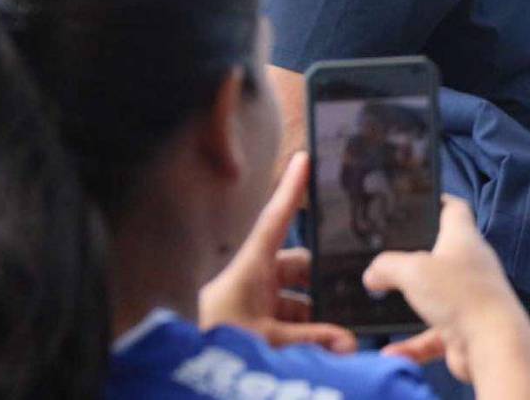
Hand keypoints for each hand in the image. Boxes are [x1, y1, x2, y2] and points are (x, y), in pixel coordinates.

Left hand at [199, 152, 357, 353]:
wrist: (181, 369)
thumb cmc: (214, 344)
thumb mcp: (269, 340)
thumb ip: (312, 340)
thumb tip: (348, 340)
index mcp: (252, 267)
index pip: (276, 219)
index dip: (290, 189)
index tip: (302, 158)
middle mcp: (252, 278)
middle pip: (297, 265)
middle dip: (320, 280)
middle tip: (347, 293)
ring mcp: (250, 301)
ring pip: (293, 296)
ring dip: (313, 314)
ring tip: (336, 336)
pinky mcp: (249, 323)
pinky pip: (283, 317)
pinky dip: (302, 329)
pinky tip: (320, 346)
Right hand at [363, 197, 529, 385]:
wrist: (493, 345)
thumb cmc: (461, 295)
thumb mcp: (414, 270)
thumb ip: (388, 266)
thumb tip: (372, 273)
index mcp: (463, 238)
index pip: (454, 209)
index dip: (437, 200)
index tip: (418, 200)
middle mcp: (469, 265)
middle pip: (440, 252)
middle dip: (414, 256)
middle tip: (385, 255)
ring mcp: (468, 298)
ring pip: (434, 295)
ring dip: (410, 301)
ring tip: (381, 301)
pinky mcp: (464, 329)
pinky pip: (431, 334)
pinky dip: (412, 343)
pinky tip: (391, 351)